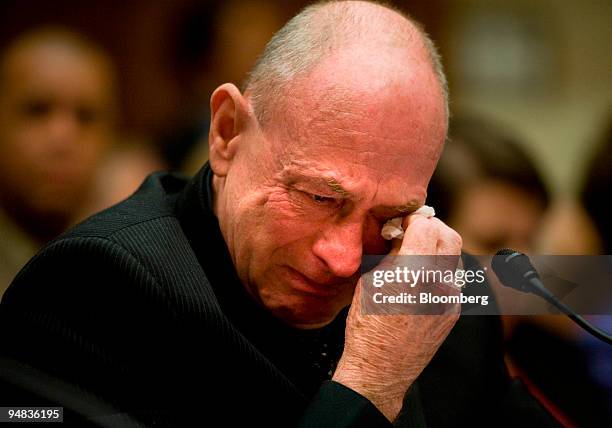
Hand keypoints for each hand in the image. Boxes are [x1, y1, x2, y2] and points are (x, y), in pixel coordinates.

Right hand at [332, 214, 461, 421]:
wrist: (381, 368)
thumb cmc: (366, 325)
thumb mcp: (370, 280)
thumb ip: (392, 252)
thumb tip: (402, 232)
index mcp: (413, 271)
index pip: (428, 225)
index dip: (414, 219)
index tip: (404, 222)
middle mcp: (438, 282)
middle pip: (450, 236)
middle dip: (432, 228)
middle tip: (413, 232)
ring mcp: (451, 298)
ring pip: (454, 257)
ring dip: (438, 248)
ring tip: (416, 256)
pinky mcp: (455, 311)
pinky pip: (453, 278)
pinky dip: (439, 270)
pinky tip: (420, 280)